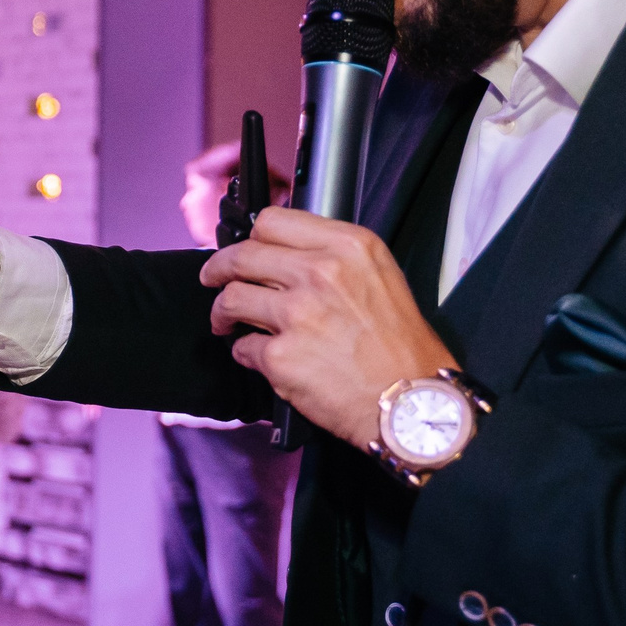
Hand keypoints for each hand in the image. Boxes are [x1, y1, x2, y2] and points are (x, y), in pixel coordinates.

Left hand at [200, 206, 455, 447]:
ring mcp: (297, 313)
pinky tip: (260, 358)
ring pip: (231, 299)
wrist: (413, 403)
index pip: (273, 221)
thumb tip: (287, 256)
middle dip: (218, 268)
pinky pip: (242, 347)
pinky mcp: (280, 355)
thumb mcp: (380, 277)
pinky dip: (245, 353)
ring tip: (225, 322)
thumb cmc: (402, 348)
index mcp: (347, 246)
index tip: (245, 250)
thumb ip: (333, 259)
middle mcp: (320, 272)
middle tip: (212, 278)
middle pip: (242, 256)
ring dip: (222, 312)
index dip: (252, 238)